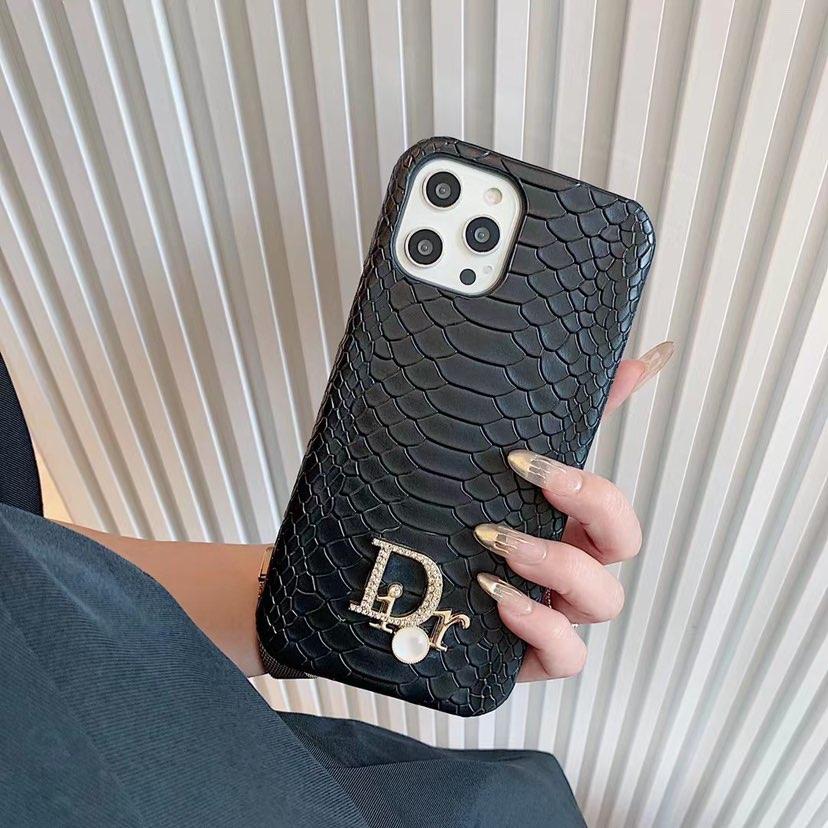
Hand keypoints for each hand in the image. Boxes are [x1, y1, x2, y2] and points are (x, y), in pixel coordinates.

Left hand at [473, 341, 673, 681]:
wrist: (392, 595)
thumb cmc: (448, 529)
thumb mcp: (480, 474)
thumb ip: (542, 421)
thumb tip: (622, 363)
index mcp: (563, 524)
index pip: (612, 499)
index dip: (595, 478)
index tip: (531, 455)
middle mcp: (568, 566)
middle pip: (625, 542)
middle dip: (591, 507)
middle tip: (531, 480)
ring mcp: (555, 612)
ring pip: (604, 599)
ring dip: (559, 565)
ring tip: (499, 544)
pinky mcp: (533, 657)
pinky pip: (569, 656)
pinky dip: (543, 626)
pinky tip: (498, 597)